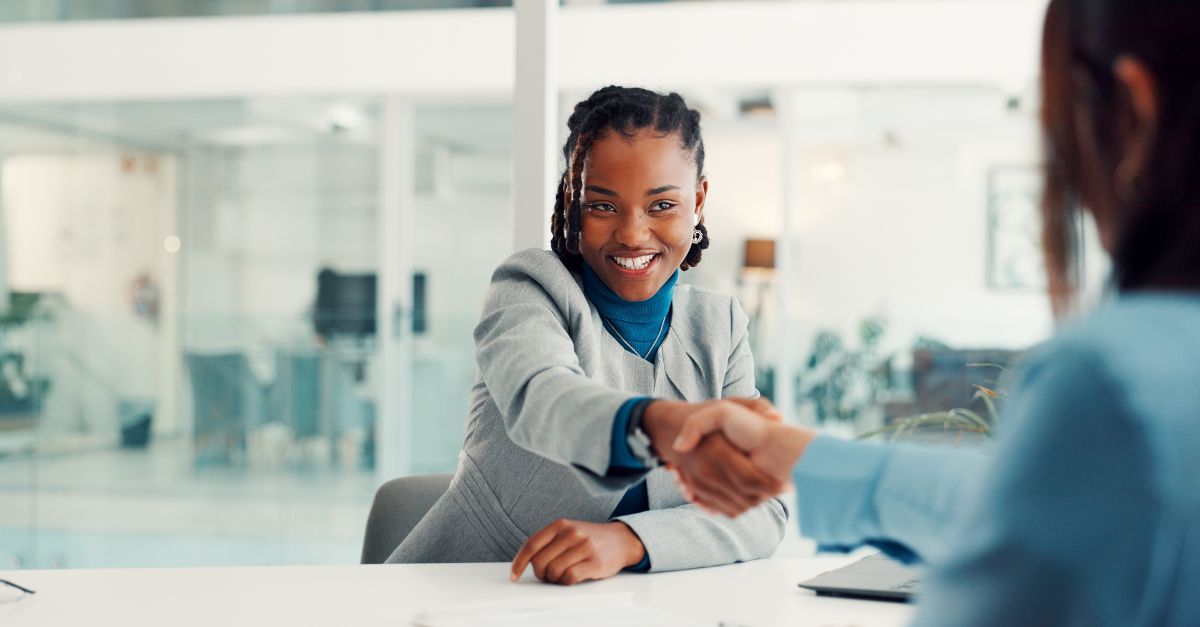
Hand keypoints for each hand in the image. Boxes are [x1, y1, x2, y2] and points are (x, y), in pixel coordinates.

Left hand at [510, 519, 645, 584]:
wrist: (621, 540)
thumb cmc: (589, 539)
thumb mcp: (568, 532)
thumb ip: (548, 543)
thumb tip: (525, 562)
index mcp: (560, 524)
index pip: (532, 545)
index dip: (519, 562)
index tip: (514, 575)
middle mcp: (571, 533)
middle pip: (540, 562)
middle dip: (541, 573)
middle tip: (549, 575)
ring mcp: (584, 547)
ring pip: (554, 572)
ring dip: (555, 578)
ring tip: (564, 574)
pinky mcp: (594, 562)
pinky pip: (570, 578)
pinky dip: (567, 581)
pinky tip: (573, 577)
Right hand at [642, 399, 786, 517]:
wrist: (669, 427)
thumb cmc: (703, 413)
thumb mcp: (728, 403)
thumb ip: (755, 406)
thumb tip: (778, 417)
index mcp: (717, 451)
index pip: (751, 480)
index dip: (772, 485)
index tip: (788, 484)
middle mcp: (706, 471)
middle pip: (746, 498)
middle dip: (768, 496)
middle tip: (784, 489)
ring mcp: (699, 484)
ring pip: (736, 507)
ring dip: (756, 503)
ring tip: (769, 491)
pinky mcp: (697, 493)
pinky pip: (723, 510)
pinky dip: (739, 508)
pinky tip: (751, 496)